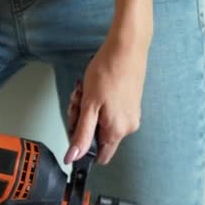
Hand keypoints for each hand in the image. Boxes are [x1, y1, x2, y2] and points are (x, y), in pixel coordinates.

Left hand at [64, 33, 149, 164]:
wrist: (126, 47)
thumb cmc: (107, 72)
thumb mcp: (88, 106)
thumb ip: (81, 134)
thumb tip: (73, 158)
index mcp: (117, 131)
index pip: (100, 156)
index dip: (83, 146)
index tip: (76, 128)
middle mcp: (128, 127)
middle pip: (96, 136)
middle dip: (82, 120)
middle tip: (79, 101)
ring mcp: (131, 115)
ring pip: (100, 122)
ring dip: (88, 109)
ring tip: (86, 90)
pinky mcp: (130, 104)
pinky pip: (109, 112)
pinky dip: (97, 102)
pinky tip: (95, 88)